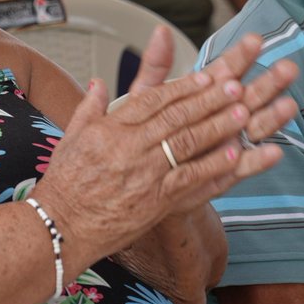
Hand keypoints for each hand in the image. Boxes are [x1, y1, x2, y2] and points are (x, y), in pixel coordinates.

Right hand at [31, 30, 297, 265]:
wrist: (60, 227)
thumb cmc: (64, 184)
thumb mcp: (71, 137)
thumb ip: (90, 107)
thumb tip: (99, 82)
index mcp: (110, 129)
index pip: (152, 101)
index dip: (182, 87)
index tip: (205, 75)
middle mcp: (129, 148)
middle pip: (176, 117)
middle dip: (208, 100)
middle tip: (235, 85)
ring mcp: (145, 175)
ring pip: (188, 144)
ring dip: (218, 127)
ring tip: (243, 112)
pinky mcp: (156, 202)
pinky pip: (191, 180)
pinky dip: (215, 166)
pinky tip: (237, 155)